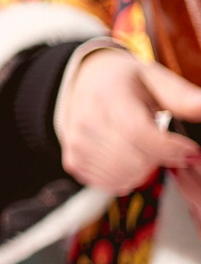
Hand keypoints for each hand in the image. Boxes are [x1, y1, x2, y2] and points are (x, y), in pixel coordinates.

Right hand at [57, 47, 200, 212]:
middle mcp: (86, 121)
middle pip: (135, 161)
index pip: (139, 134)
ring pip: (125, 176)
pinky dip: (127, 177)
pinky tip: (128, 158)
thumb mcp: (156, 79)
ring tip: (145, 150)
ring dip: (145, 170)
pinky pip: (112, 184)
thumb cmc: (126, 82)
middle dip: (161, 159)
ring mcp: (76, 143)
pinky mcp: (73, 160)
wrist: (83, 82)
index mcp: (108, 96)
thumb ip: (184, 96)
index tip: (191, 151)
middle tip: (165, 146)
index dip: (171, 149)